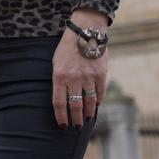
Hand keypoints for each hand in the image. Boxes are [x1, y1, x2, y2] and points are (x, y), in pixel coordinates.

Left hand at [51, 9, 108, 129]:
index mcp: (59, 76)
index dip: (61, 116)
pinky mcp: (101, 74)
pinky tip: (95, 106)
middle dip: (75, 119)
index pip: (59, 103)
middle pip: (74, 105)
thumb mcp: (56, 63)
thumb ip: (59, 81)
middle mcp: (74, 79)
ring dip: (87, 113)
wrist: (85, 32)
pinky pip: (99, 93)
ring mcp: (88, 77)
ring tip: (86, 119)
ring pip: (89, 102)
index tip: (62, 125)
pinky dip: (97, 101)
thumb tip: (62, 99)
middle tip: (76, 127)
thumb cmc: (67, 48)